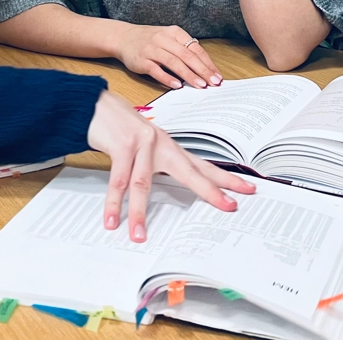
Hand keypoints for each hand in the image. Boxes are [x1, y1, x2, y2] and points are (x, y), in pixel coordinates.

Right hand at [87, 90, 254, 240]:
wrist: (95, 105)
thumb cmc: (120, 129)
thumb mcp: (144, 146)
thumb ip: (156, 164)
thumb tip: (167, 189)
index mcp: (169, 147)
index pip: (202, 165)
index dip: (225, 179)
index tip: (247, 189)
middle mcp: (160, 144)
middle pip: (190, 172)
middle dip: (210, 191)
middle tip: (229, 206)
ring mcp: (142, 143)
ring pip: (142, 184)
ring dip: (138, 213)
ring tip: (139, 236)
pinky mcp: (122, 145)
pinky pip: (117, 180)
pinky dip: (113, 203)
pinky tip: (112, 220)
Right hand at [114, 24, 222, 89]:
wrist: (123, 37)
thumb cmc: (150, 40)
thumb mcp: (169, 38)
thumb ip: (184, 50)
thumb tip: (204, 68)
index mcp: (174, 33)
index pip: (195, 49)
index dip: (208, 63)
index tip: (217, 75)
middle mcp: (164, 39)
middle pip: (187, 56)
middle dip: (203, 70)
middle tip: (213, 83)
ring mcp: (152, 49)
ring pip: (174, 62)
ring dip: (189, 75)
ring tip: (200, 85)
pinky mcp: (141, 61)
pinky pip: (156, 70)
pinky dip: (168, 78)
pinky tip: (178, 85)